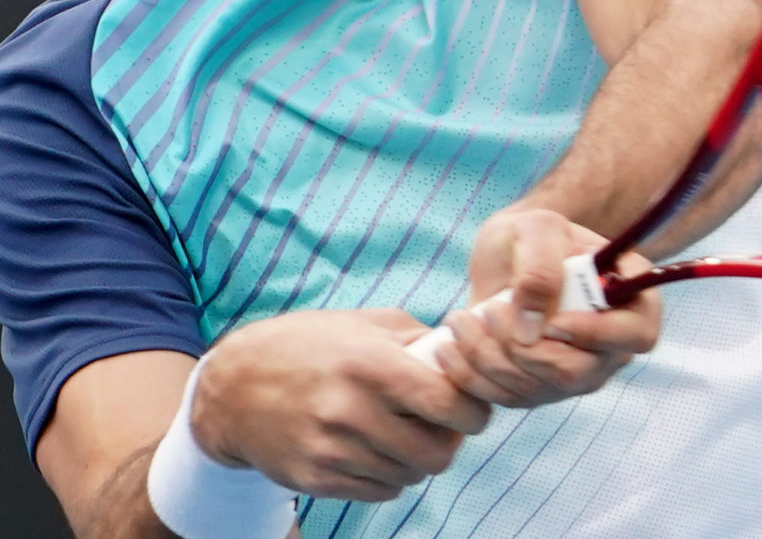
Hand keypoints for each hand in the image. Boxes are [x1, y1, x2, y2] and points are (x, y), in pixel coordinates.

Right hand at [190, 309, 490, 501]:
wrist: (233, 387)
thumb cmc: (307, 344)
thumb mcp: (362, 323)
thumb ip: (416, 337)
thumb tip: (461, 354)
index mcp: (369, 363)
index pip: (446, 402)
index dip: (473, 410)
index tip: (474, 408)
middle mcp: (349, 410)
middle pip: (434, 452)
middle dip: (451, 441)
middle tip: (447, 426)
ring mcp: (330, 450)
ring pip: (409, 476)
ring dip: (420, 459)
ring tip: (410, 433)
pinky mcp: (315, 479)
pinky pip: (379, 492)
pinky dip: (392, 476)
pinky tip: (382, 450)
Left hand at [428, 207, 660, 407]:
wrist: (508, 254)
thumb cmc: (532, 233)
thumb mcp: (537, 228)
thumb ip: (541, 266)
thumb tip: (533, 329)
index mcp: (631, 299)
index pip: (637, 334)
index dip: (598, 335)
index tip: (554, 321)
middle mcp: (611, 346)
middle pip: (578, 372)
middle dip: (524, 348)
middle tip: (488, 311)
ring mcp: (577, 373)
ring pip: (537, 388)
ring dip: (489, 358)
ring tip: (459, 320)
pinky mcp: (541, 389)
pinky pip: (510, 399)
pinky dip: (474, 376)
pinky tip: (451, 346)